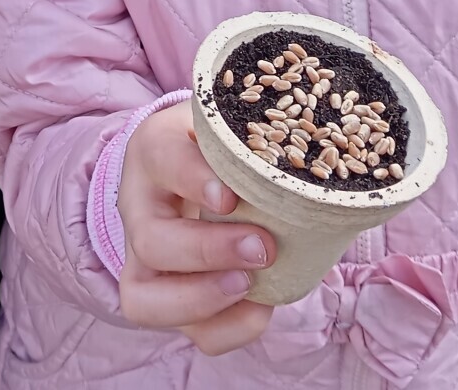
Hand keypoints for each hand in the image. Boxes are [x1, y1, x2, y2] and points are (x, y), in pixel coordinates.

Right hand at [115, 105, 275, 354]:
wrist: (192, 169)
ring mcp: (146, 262)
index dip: (192, 179)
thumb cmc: (218, 145)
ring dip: (202, 299)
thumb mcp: (229, 125)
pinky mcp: (170, 300)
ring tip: (250, 284)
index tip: (230, 196)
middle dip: (207, 253)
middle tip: (262, 248)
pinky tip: (261, 307)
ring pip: (144, 300)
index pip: (160, 156)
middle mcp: (139, 208)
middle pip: (150, 241)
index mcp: (154, 151)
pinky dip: (228, 328)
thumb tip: (318, 153)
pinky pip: (188, 332)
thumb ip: (255, 136)